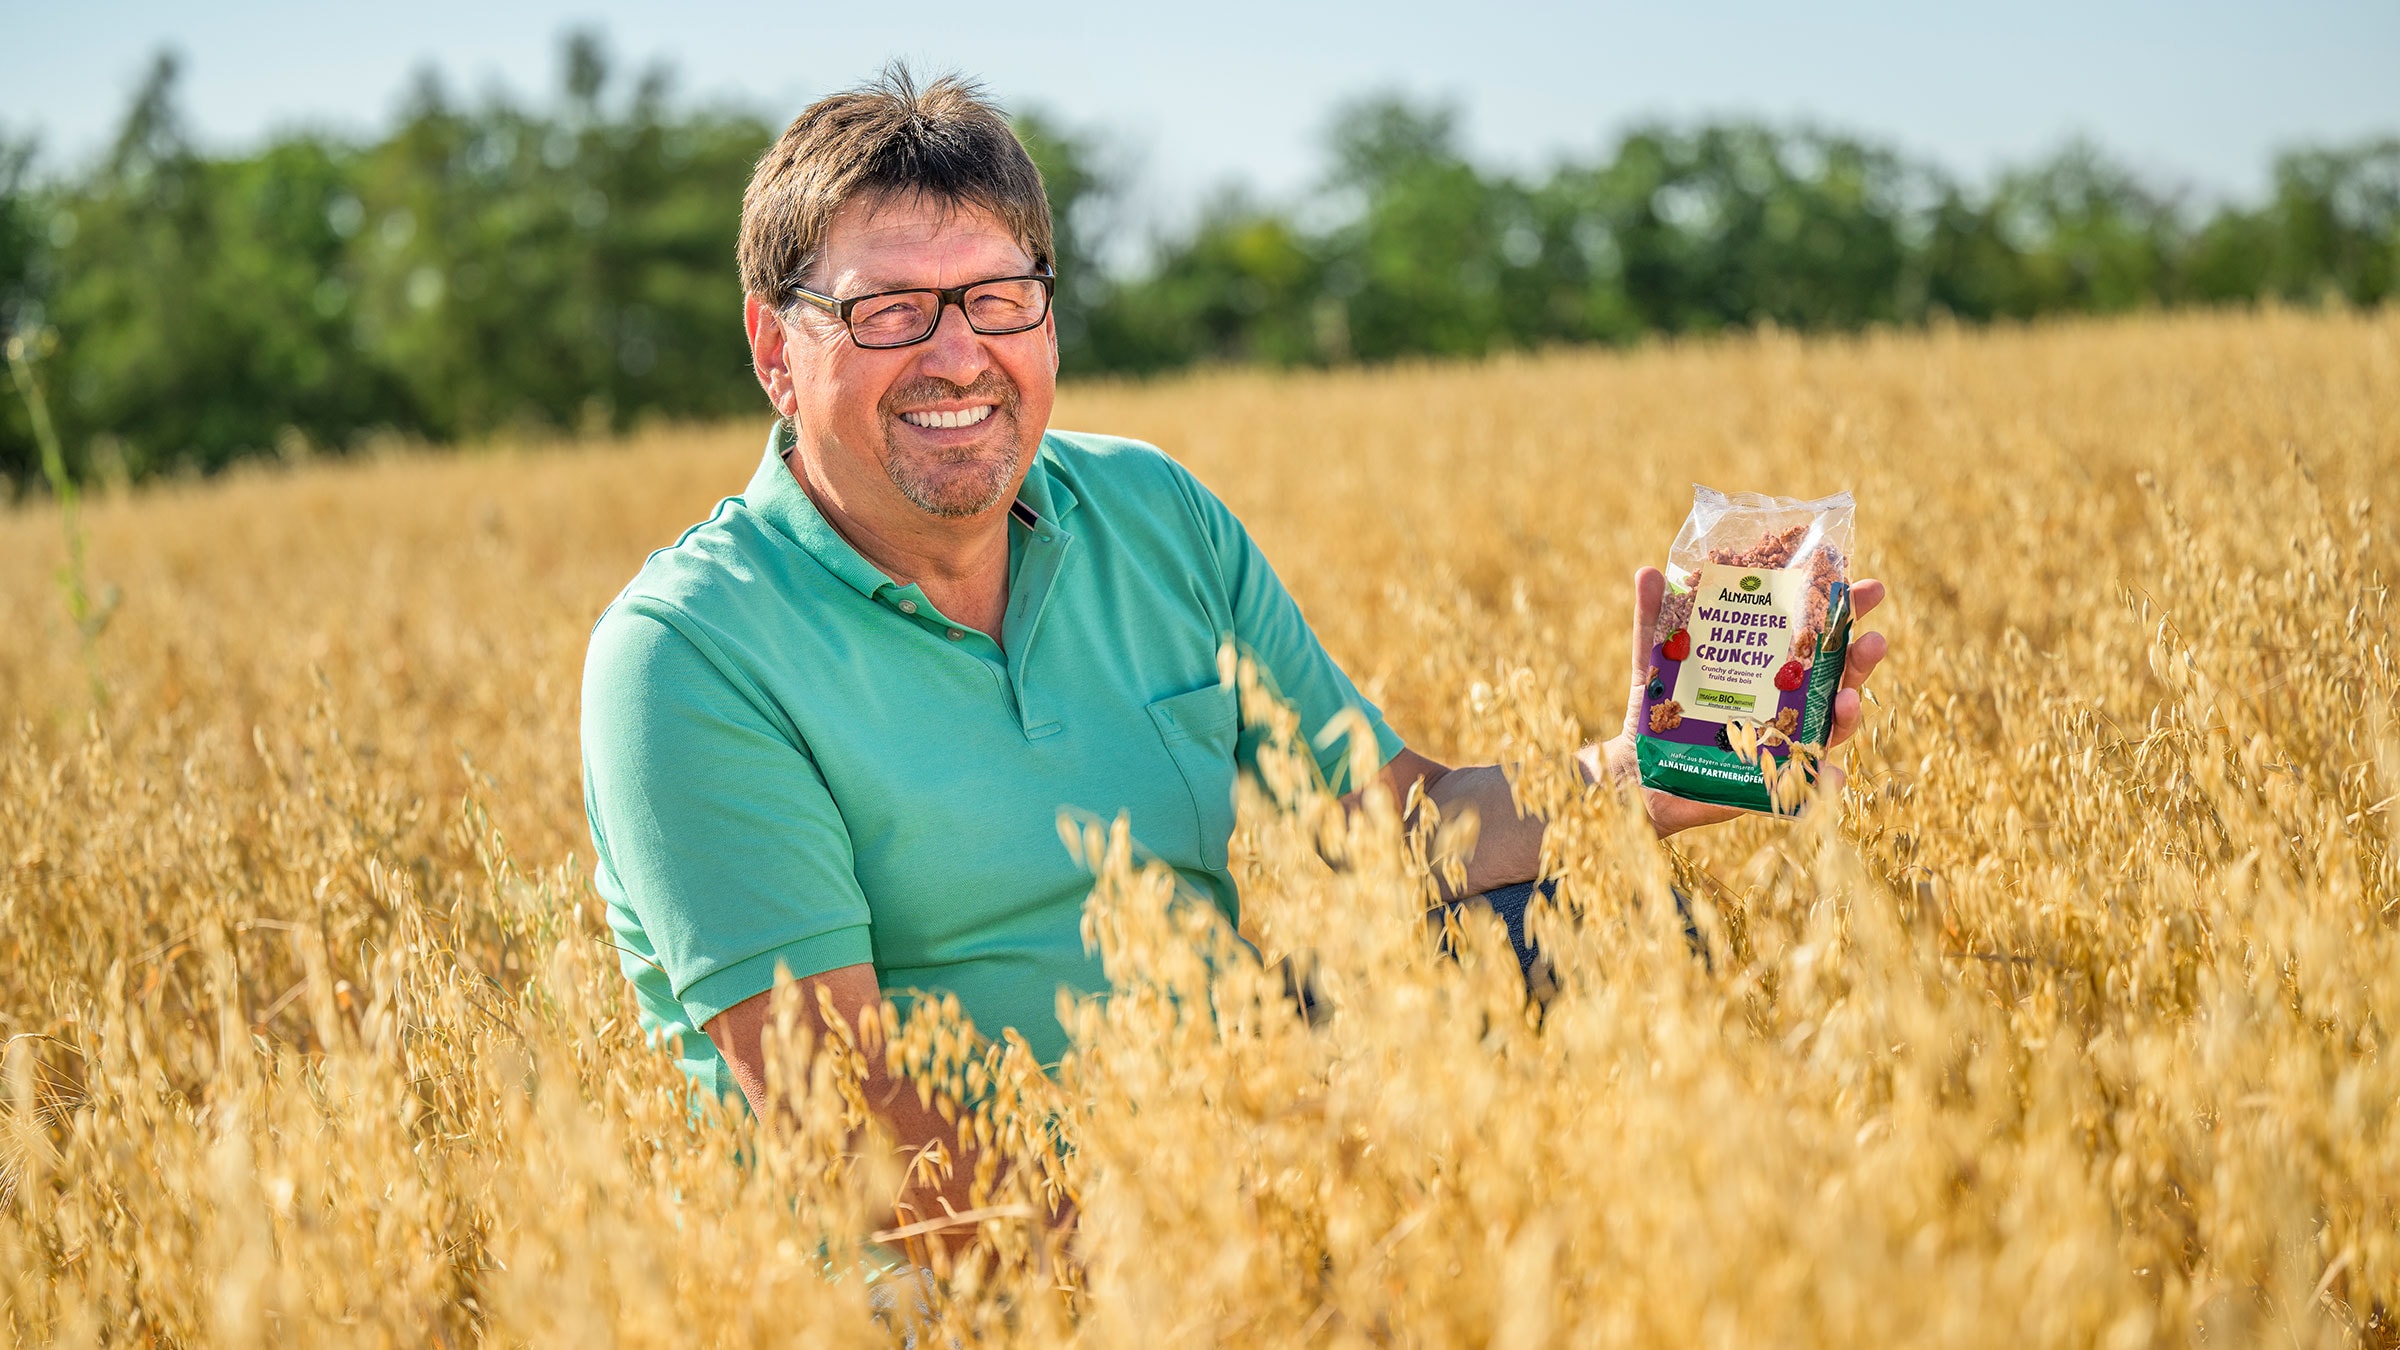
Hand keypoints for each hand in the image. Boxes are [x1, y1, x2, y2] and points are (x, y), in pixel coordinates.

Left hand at [1585, 567, 1888, 836]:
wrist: (1639, 773)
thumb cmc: (1654, 710)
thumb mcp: (1654, 660)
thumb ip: (1654, 619)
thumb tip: (1649, 572)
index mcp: (1769, 665)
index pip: (1816, 633)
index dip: (1846, 611)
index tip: (1870, 588)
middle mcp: (1786, 701)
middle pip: (1837, 675)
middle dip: (1860, 656)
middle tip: (1873, 639)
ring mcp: (1785, 741)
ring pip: (1832, 725)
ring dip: (1849, 712)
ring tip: (1848, 698)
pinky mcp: (1773, 779)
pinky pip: (1806, 783)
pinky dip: (1823, 779)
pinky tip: (1831, 774)